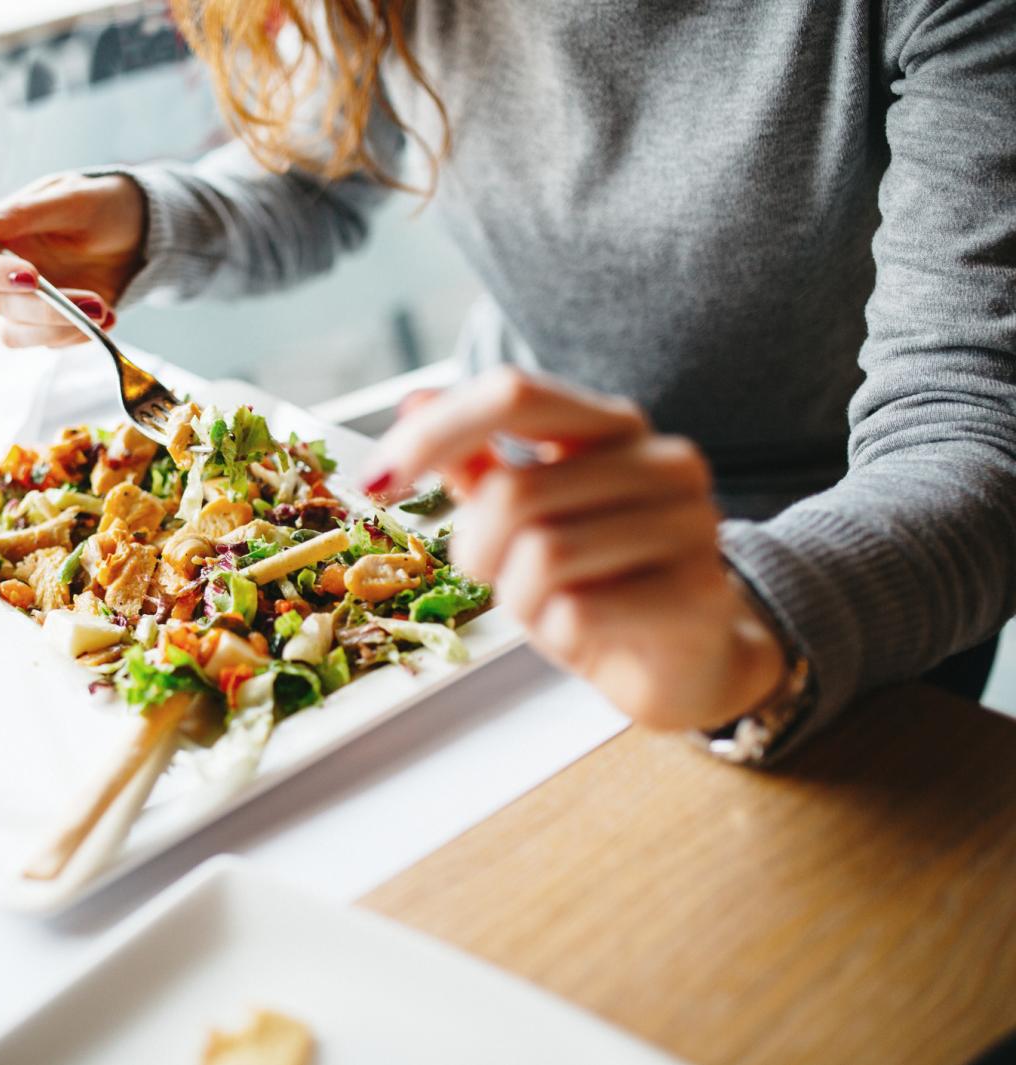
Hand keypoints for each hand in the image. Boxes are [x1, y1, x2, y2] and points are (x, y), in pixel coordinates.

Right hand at [0, 172, 146, 347]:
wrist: (136, 232)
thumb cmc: (98, 205)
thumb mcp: (68, 200)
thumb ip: (20, 213)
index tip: (32, 275)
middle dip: (45, 308)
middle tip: (93, 301)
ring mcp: (24, 304)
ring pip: (18, 335)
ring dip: (62, 328)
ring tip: (103, 308)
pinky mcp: (50, 325)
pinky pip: (52, 343)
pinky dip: (81, 333)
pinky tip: (108, 313)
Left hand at [366, 368, 785, 730]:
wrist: (690, 660)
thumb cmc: (599, 583)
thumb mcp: (528, 521)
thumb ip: (480, 463)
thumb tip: (416, 402)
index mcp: (614, 426)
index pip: (514, 393)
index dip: (434, 432)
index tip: (377, 480)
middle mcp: (662, 460)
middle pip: (513, 490)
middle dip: (475, 549)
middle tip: (491, 577)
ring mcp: (689, 524)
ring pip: (541, 556)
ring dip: (517, 598)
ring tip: (548, 607)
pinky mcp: (697, 595)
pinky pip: (577, 613)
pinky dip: (556, 632)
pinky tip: (585, 631)